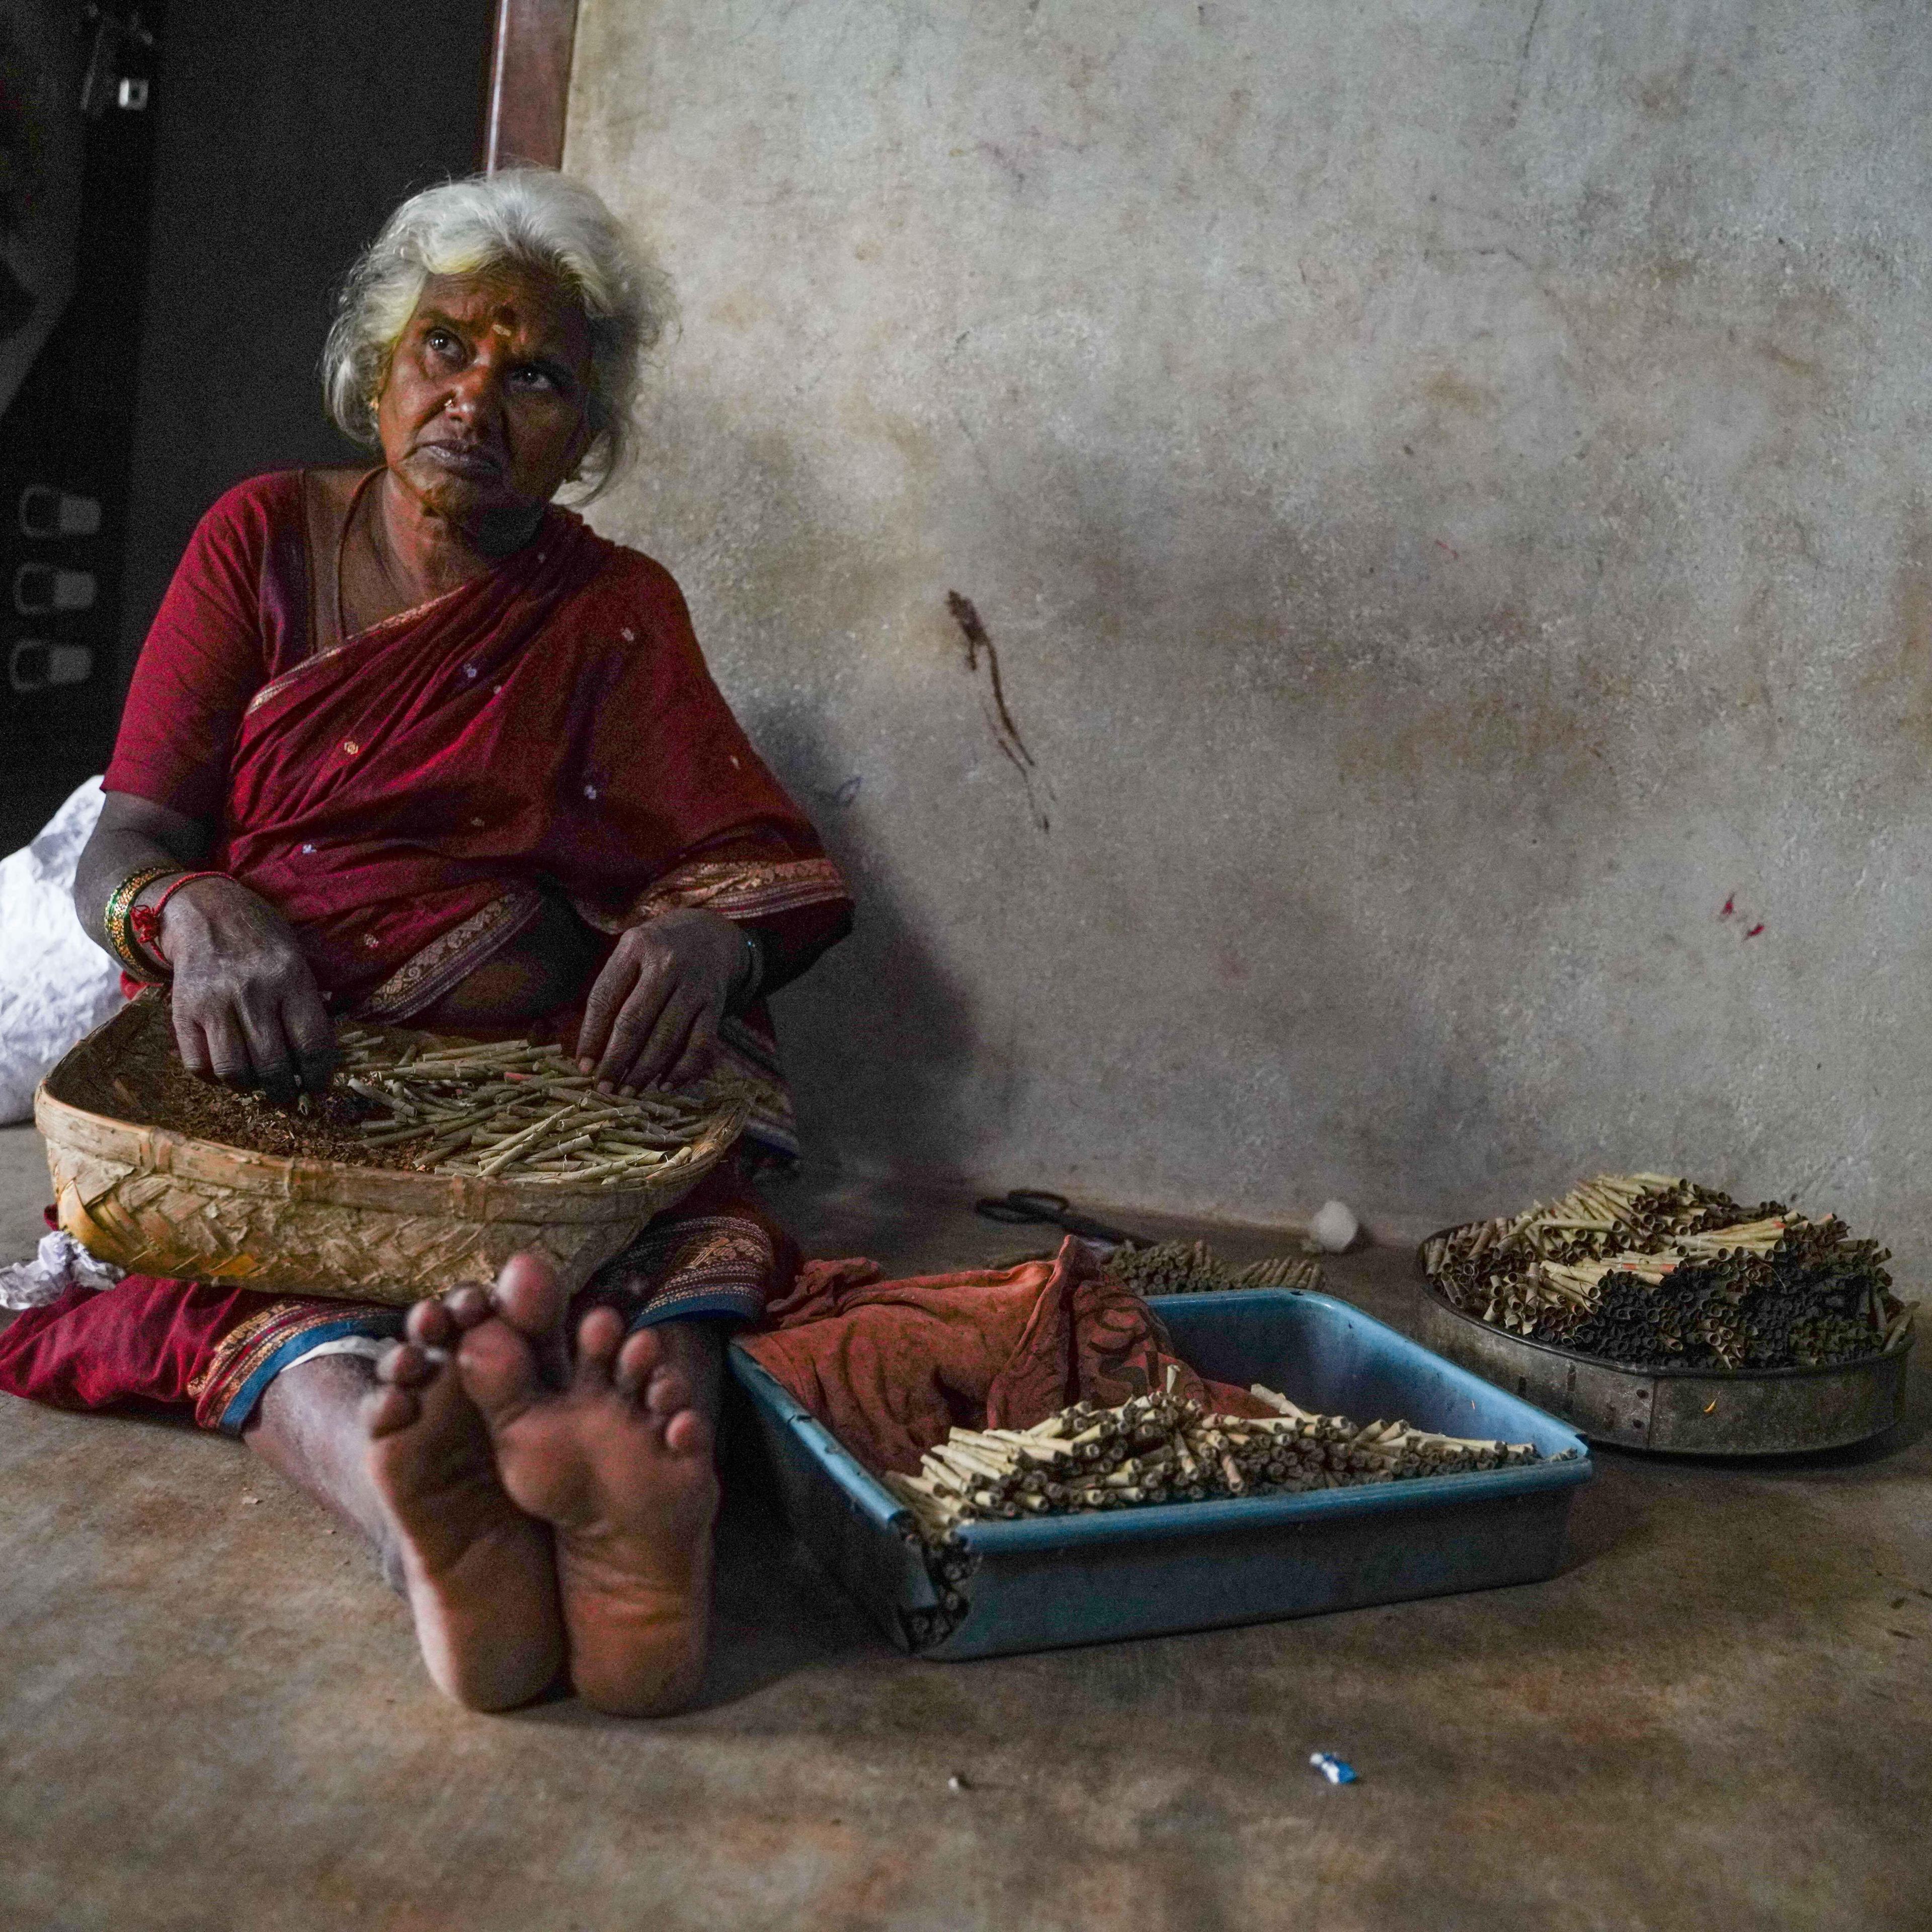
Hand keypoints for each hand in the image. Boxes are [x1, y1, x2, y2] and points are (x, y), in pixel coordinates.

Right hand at [159, 878, 337, 1103]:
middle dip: (285, 1091)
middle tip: (288, 1095)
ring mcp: (214, 1002)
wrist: (205, 911)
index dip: (319, 1075)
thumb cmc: (261, 939)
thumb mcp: (297, 959)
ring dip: (250, 1088)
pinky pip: (198, 1064)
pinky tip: (226, 1068)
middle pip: (273, 1065)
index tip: (318, 1086)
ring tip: (258, 1085)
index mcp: (291, 978)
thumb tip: (318, 1059)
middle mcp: (253, 992)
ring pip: (234, 1071)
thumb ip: (307, 1003)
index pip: (313, 1044)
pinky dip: (214, 1077)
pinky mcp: (182, 1011)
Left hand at [574, 908, 744, 1094]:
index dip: (591, 1037)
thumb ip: (612, 992)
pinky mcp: (715, 1003)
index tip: (583, 1067)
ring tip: (629, 1092)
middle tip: (604, 1088)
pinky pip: (700, 1044)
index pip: (604, 998)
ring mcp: (693, 984)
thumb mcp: (630, 955)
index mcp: (635, 947)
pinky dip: (683, 1070)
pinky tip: (666, 1085)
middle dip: (616, 1060)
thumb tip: (590, 1051)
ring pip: (666, 1037)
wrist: (711, 934)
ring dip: (644, 1071)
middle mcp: (666, 963)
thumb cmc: (657, 953)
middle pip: (634, 1021)